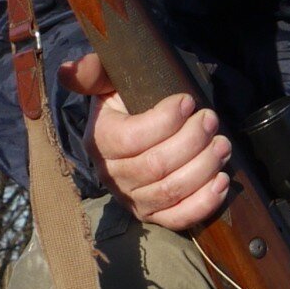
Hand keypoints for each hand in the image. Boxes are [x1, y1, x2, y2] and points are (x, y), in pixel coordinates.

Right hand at [58, 52, 231, 231]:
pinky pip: (178, 218)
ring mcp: (132, 199)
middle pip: (156, 166)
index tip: (188, 101)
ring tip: (223, 144)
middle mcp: (112, 175)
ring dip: (204, 167)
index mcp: (100, 140)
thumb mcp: (109, 80)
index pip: (132, 138)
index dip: (166, 120)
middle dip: (192, 140)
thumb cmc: (129, 99)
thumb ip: (92, 72)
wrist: (140, 127)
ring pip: (171, 191)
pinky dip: (204, 203)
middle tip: (211, 119)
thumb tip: (66, 70)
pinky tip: (222, 181)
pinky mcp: (154, 215)